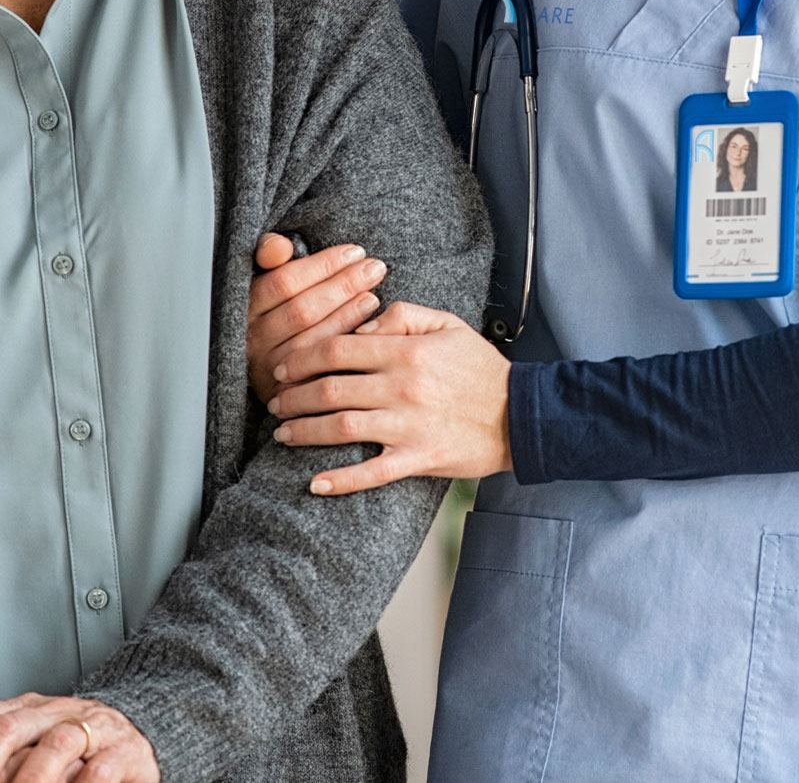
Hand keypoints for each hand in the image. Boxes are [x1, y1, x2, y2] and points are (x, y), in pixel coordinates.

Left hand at [0, 694, 156, 782]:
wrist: (144, 737)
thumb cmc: (76, 755)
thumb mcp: (30, 749)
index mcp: (24, 708)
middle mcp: (55, 711)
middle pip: (7, 728)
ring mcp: (93, 728)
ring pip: (56, 744)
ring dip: (29, 780)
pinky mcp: (126, 753)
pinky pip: (100, 769)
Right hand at [248, 233, 386, 404]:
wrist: (273, 368)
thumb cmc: (278, 310)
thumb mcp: (268, 279)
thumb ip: (268, 255)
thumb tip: (280, 246)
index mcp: (246, 307)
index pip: (284, 282)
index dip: (323, 266)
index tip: (354, 252)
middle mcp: (252, 340)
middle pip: (301, 310)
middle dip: (343, 285)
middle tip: (375, 268)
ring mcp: (269, 369)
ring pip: (312, 340)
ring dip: (347, 315)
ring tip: (374, 295)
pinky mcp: (286, 393)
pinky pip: (320, 369)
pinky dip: (345, 345)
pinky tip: (367, 330)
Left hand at [268, 301, 512, 494]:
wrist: (523, 415)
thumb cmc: (482, 369)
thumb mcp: (448, 324)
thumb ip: (403, 315)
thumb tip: (361, 324)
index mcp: (406, 352)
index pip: (338, 349)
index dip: (302, 357)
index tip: (284, 366)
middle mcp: (402, 388)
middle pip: (329, 389)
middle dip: (293, 396)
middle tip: (275, 402)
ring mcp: (408, 427)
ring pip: (340, 428)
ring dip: (304, 431)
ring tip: (283, 433)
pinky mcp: (418, 459)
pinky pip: (371, 474)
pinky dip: (340, 481)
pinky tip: (315, 483)